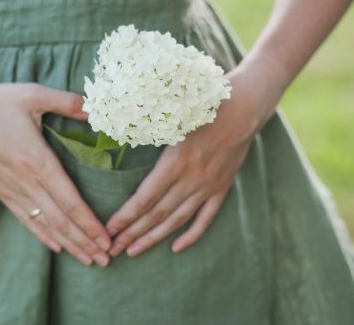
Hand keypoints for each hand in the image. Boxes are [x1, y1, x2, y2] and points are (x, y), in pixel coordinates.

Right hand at [0, 80, 111, 266]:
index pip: (68, 200)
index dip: (88, 222)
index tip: (106, 239)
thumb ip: (67, 101)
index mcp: (36, 160)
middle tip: (106, 259)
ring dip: (68, 243)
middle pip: (60, 220)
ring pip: (44, 224)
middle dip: (84, 241)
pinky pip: (25, 219)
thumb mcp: (33, 94)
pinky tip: (57, 246)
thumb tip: (96, 107)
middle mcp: (25, 181)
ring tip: (88, 259)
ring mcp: (11, 189)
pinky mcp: (0, 190)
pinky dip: (43, 235)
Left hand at [104, 65, 283, 256]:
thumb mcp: (172, 113)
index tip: (108, 229)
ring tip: (133, 251)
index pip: (145, 197)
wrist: (245, 106)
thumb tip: (113, 129)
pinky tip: (176, 248)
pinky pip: (205, 218)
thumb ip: (147, 128)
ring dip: (154, 238)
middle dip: (132, 234)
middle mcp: (193, 178)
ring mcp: (209, 185)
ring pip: (177, 219)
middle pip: (157, 214)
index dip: (126, 217)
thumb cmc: (204, 103)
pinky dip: (191, 235)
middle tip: (111, 249)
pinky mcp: (222, 187)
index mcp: (177, 160)